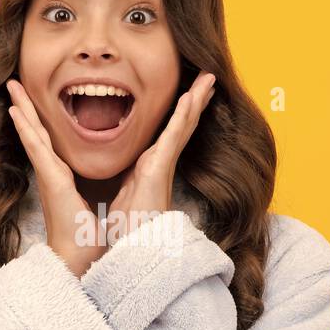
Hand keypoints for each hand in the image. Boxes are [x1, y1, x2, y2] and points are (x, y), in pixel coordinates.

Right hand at [5, 78, 105, 277]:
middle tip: (15, 82)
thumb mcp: (95, 202)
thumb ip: (93, 188)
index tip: (31, 99)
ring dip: (22, 109)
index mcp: (61, 176)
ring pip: (33, 134)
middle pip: (36, 131)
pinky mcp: (51, 179)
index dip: (38, 119)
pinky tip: (16, 112)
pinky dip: (26, 129)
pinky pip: (36, 148)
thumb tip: (107, 180)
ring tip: (13, 87)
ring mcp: (48, 174)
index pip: (48, 140)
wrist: (80, 256)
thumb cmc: (88, 235)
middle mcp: (51, 172)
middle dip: (25, 106)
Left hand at [104, 71, 215, 244]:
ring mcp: (161, 166)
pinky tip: (190, 98)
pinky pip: (173, 138)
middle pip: (181, 125)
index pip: (168, 134)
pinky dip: (182, 117)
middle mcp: (159, 164)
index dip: (181, 113)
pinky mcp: (159, 170)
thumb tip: (122, 179)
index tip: (190, 94)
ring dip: (195, 101)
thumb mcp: (121, 196)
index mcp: (149, 168)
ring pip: (182, 127)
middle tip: (208, 78)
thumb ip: (125, 182)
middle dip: (195, 101)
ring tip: (208, 79)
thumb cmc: (122, 230)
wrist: (125, 251)